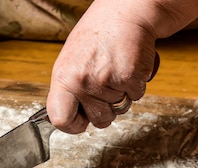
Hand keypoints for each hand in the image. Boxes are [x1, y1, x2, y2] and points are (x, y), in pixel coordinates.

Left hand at [46, 0, 197, 132]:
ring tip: (116, 70)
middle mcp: (81, 81)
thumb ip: (69, 91)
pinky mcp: (129, 78)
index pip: (60, 119)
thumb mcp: (71, 62)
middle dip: (107, 109)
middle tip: (106, 84)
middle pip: (98, 120)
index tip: (82, 120)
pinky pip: (136, 97)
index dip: (73, 125)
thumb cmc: (99, 36)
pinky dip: (137, 85)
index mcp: (62, 78)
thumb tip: (68, 118)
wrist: (126, 11)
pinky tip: (129, 66)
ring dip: (122, 95)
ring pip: (119, 110)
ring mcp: (105, 80)